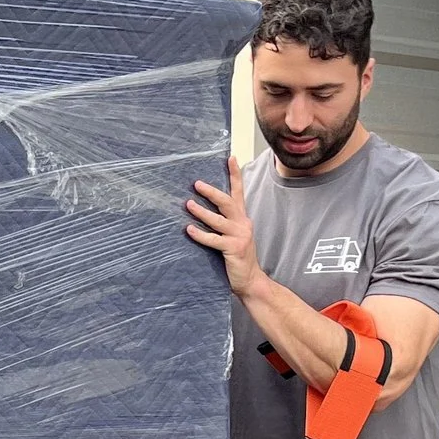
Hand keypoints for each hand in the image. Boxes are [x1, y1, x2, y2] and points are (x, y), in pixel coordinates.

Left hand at [185, 157, 261, 297]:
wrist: (251, 281)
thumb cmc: (238, 259)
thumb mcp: (234, 236)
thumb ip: (224, 224)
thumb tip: (200, 210)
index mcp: (242, 219)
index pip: (239, 192)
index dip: (235, 174)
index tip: (231, 158)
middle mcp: (242, 224)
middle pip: (227, 202)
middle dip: (211, 191)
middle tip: (196, 184)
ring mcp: (239, 236)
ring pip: (218, 219)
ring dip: (201, 211)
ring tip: (188, 204)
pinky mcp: (233, 249)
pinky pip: (213, 239)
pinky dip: (200, 234)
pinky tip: (189, 229)